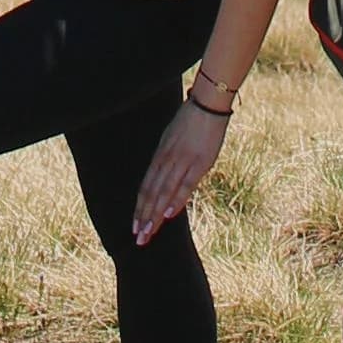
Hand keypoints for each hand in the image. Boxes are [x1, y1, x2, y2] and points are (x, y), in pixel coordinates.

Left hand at [129, 95, 228, 241]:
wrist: (207, 104)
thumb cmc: (191, 120)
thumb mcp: (173, 139)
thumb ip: (168, 159)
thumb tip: (163, 178)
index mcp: (160, 155)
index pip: (146, 186)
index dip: (140, 207)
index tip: (135, 226)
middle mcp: (167, 160)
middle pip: (152, 193)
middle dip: (144, 217)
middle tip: (138, 238)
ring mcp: (182, 161)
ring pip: (164, 192)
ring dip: (155, 215)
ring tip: (148, 233)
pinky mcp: (199, 163)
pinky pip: (185, 184)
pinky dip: (176, 200)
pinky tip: (168, 214)